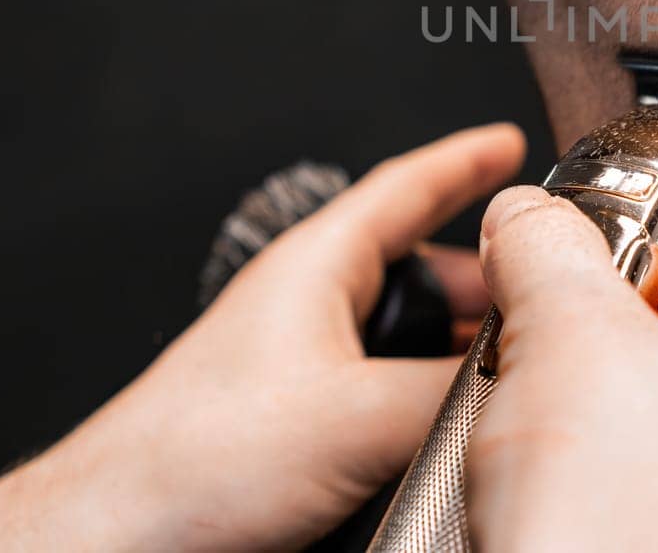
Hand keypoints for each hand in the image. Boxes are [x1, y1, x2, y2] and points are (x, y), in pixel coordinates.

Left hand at [0, 122, 524, 552]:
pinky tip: (451, 430)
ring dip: (457, 349)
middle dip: (486, 279)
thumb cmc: (187, 461)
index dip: (464, 161)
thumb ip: (449, 393)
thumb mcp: (353, 415)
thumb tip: (518, 383)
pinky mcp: (301, 424)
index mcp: (316, 268)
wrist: (117, 535)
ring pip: (405, 338)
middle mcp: (310, 309)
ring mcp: (304, 367)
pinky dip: (426, 399)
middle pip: (421, 271)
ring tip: (507, 367)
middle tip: (541, 292)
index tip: (507, 144)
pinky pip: (384, 392)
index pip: (404, 188)